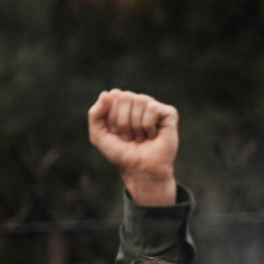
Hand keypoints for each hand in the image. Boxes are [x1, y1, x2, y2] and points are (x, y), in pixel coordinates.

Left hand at [85, 90, 180, 206]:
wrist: (139, 170)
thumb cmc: (121, 153)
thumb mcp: (99, 135)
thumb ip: (95, 113)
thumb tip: (109, 93)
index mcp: (122, 105)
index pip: (113, 96)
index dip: (111, 118)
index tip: (116, 133)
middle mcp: (138, 103)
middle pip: (125, 97)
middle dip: (123, 121)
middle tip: (128, 136)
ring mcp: (154, 107)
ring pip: (140, 100)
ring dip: (135, 126)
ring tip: (140, 137)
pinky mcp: (168, 113)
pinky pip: (152, 108)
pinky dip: (148, 125)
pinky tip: (152, 135)